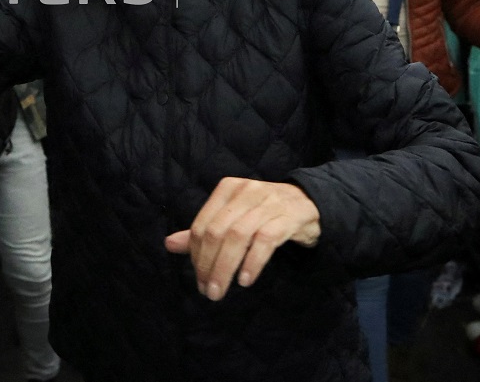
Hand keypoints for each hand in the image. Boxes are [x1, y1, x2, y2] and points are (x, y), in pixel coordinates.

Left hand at [164, 178, 320, 300]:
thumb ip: (205, 231)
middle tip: (207, 291)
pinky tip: (245, 280)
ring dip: (226, 267)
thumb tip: (169, 244)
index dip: (196, 254)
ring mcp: (269, 202)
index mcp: (228, 189)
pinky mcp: (290, 216)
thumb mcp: (234, 217)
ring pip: (238, 236)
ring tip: (221, 290)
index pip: (202, 224)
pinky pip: (266, 240)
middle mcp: (247, 191)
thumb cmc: (265, 213)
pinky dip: (252, 261)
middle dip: (208, 264)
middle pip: (217, 231)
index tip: (199, 278)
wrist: (310, 203)